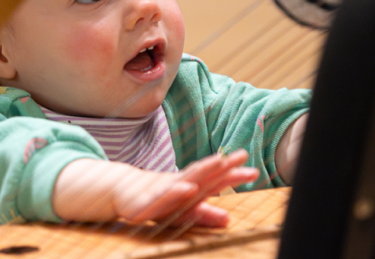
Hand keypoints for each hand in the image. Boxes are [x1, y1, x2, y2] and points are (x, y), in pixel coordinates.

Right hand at [112, 149, 258, 226]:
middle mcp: (180, 183)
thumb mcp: (183, 210)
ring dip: (203, 170)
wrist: (121, 191)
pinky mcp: (149, 199)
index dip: (233, 174)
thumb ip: (205, 213)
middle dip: (224, 165)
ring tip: (220, 163)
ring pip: (186, 177)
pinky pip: (165, 196)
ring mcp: (164, 189)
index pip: (214, 179)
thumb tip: (228, 219)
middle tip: (242, 155)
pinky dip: (177, 191)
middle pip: (205, 172)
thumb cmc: (158, 199)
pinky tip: (188, 188)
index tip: (253, 171)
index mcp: (190, 185)